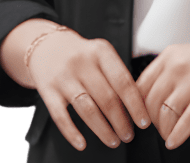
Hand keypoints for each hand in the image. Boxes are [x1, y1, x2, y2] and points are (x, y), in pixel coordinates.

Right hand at [27, 30, 151, 151]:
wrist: (46, 45)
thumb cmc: (81, 54)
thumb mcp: (100, 53)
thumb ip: (116, 73)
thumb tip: (136, 104)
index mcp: (101, 51)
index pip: (123, 81)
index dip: (135, 104)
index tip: (143, 121)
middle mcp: (82, 62)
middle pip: (107, 98)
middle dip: (121, 121)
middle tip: (129, 135)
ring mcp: (63, 77)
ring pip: (87, 109)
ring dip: (103, 129)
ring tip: (113, 141)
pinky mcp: (47, 90)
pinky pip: (60, 116)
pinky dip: (72, 133)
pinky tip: (82, 144)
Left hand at [135, 32, 189, 149]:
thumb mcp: (189, 55)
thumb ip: (170, 70)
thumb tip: (151, 92)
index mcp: (170, 55)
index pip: (140, 84)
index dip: (136, 105)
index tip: (137, 116)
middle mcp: (178, 67)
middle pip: (150, 103)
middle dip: (149, 121)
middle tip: (153, 129)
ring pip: (165, 115)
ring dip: (163, 130)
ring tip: (167, 134)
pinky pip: (185, 122)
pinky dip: (177, 135)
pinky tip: (174, 141)